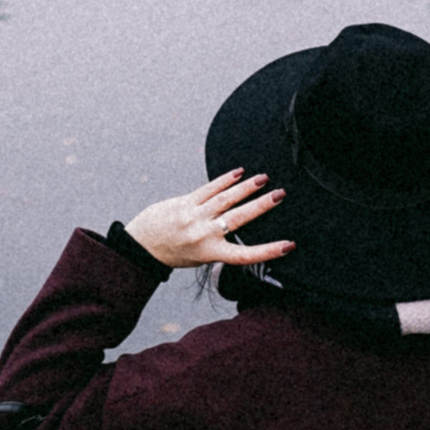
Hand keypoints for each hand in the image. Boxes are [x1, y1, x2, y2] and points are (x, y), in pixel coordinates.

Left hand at [125, 167, 292, 269]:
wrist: (141, 246)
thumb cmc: (173, 253)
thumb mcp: (199, 256)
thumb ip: (218, 243)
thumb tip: (239, 226)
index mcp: (210, 253)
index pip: (245, 254)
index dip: (268, 251)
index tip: (288, 245)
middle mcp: (203, 234)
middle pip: (238, 218)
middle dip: (261, 206)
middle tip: (280, 195)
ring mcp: (194, 216)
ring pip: (225, 199)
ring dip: (246, 187)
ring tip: (263, 178)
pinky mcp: (185, 202)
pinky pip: (208, 189)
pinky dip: (225, 180)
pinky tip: (239, 173)